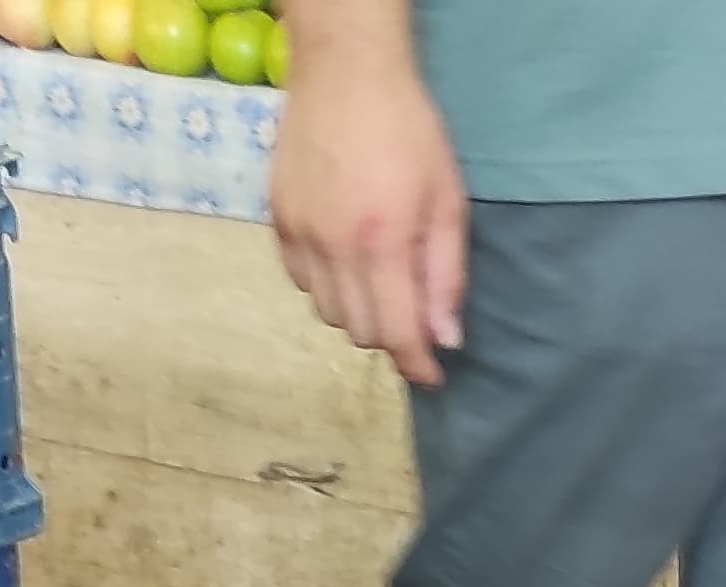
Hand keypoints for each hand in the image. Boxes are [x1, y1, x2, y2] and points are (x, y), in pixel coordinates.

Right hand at [273, 0, 466, 389]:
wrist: (345, 71)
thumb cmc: (408, 129)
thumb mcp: (447, 199)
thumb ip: (446, 274)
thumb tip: (445, 338)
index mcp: (383, 242)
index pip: (396, 333)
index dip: (417, 365)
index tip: (431, 376)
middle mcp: (335, 247)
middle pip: (359, 331)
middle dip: (390, 331)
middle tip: (410, 304)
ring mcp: (300, 234)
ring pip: (327, 311)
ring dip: (357, 309)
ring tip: (377, 274)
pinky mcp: (278, 220)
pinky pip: (301, 281)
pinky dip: (326, 284)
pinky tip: (344, 255)